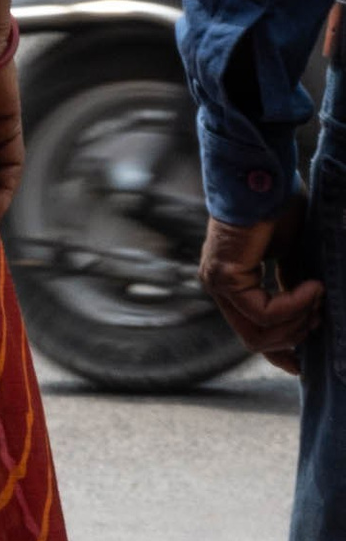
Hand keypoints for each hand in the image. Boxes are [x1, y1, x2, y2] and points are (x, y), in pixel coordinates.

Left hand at [199, 203, 321, 367]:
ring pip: (259, 331)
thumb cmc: (280, 206)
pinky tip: (312, 287)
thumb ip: (293, 285)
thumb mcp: (293, 254)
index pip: (252, 330)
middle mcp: (221, 286)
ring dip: (296, 322)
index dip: (279, 351)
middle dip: (294, 336)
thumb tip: (309, 315)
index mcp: (235, 282)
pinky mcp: (225, 276)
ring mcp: (219, 283)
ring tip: (318, 300)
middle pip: (255, 339)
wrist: (265, 176)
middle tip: (321, 319)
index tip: (302, 364)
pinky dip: (293, 305)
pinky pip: (263, 312)